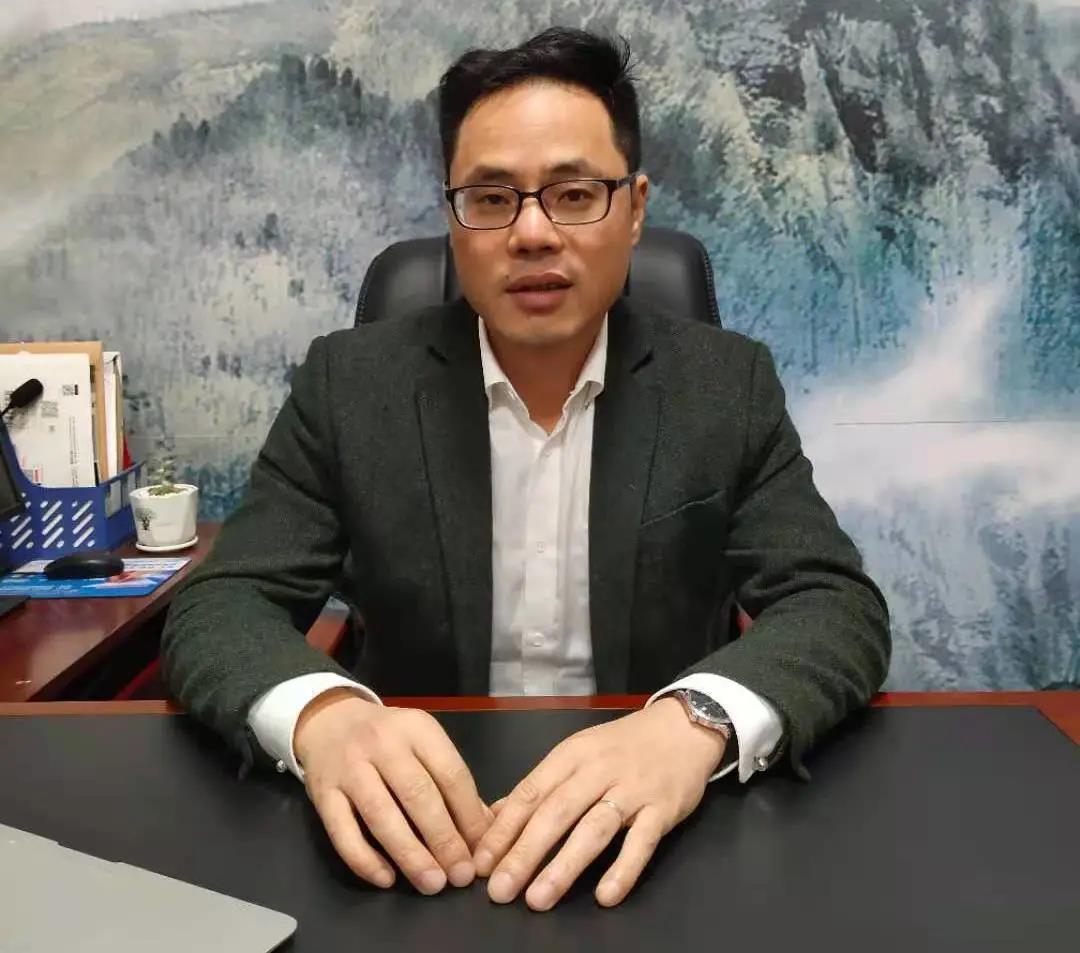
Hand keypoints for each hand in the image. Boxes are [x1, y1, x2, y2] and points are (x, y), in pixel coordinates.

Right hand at [294, 689, 492, 894]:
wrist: (330, 721)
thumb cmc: (388, 738)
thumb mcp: (422, 742)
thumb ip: (450, 780)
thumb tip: (483, 830)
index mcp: (417, 728)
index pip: (450, 774)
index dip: (469, 816)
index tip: (482, 851)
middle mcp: (383, 744)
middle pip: (418, 795)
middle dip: (444, 840)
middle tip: (461, 875)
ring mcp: (349, 768)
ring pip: (381, 815)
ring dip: (410, 855)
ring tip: (433, 884)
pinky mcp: (322, 793)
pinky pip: (343, 833)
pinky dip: (365, 860)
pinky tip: (387, 880)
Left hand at [473, 697, 725, 910]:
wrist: (683, 727)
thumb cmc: (623, 746)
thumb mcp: (578, 753)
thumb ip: (540, 786)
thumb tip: (494, 817)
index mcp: (571, 755)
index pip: (530, 792)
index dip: (504, 829)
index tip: (482, 862)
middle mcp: (598, 770)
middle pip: (556, 813)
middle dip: (524, 853)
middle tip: (500, 889)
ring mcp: (632, 789)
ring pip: (593, 828)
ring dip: (564, 865)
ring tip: (538, 898)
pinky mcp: (662, 808)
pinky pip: (642, 841)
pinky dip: (623, 868)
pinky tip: (605, 896)